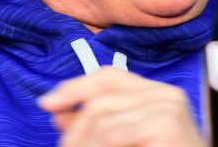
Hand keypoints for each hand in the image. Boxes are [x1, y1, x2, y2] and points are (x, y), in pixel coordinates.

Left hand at [38, 66, 204, 146]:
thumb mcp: (126, 141)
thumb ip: (95, 125)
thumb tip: (56, 109)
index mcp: (159, 94)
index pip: (109, 76)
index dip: (75, 86)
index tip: (48, 103)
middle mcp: (166, 94)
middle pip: (100, 97)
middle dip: (73, 126)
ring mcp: (169, 108)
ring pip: (100, 117)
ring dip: (81, 141)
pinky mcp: (166, 125)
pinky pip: (112, 134)